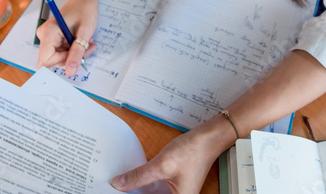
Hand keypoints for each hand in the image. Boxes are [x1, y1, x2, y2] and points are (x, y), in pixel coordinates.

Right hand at [35, 0, 97, 76]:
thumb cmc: (84, 9)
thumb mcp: (84, 33)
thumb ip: (77, 53)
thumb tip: (70, 72)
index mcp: (48, 33)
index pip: (45, 61)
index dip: (62, 61)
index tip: (77, 54)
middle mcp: (45, 36)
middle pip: (55, 60)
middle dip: (74, 56)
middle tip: (88, 45)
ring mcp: (49, 38)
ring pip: (62, 57)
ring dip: (77, 52)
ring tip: (86, 39)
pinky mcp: (54, 40)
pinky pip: (64, 52)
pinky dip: (76, 48)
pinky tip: (83, 39)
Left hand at [111, 119, 231, 193]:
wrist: (208, 138)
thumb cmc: (194, 151)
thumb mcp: (162, 164)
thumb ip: (139, 176)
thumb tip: (119, 184)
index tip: (117, 193)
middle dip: (134, 193)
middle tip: (118, 187)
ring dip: (138, 191)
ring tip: (123, 184)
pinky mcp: (175, 187)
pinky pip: (156, 191)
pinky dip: (145, 186)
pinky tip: (135, 180)